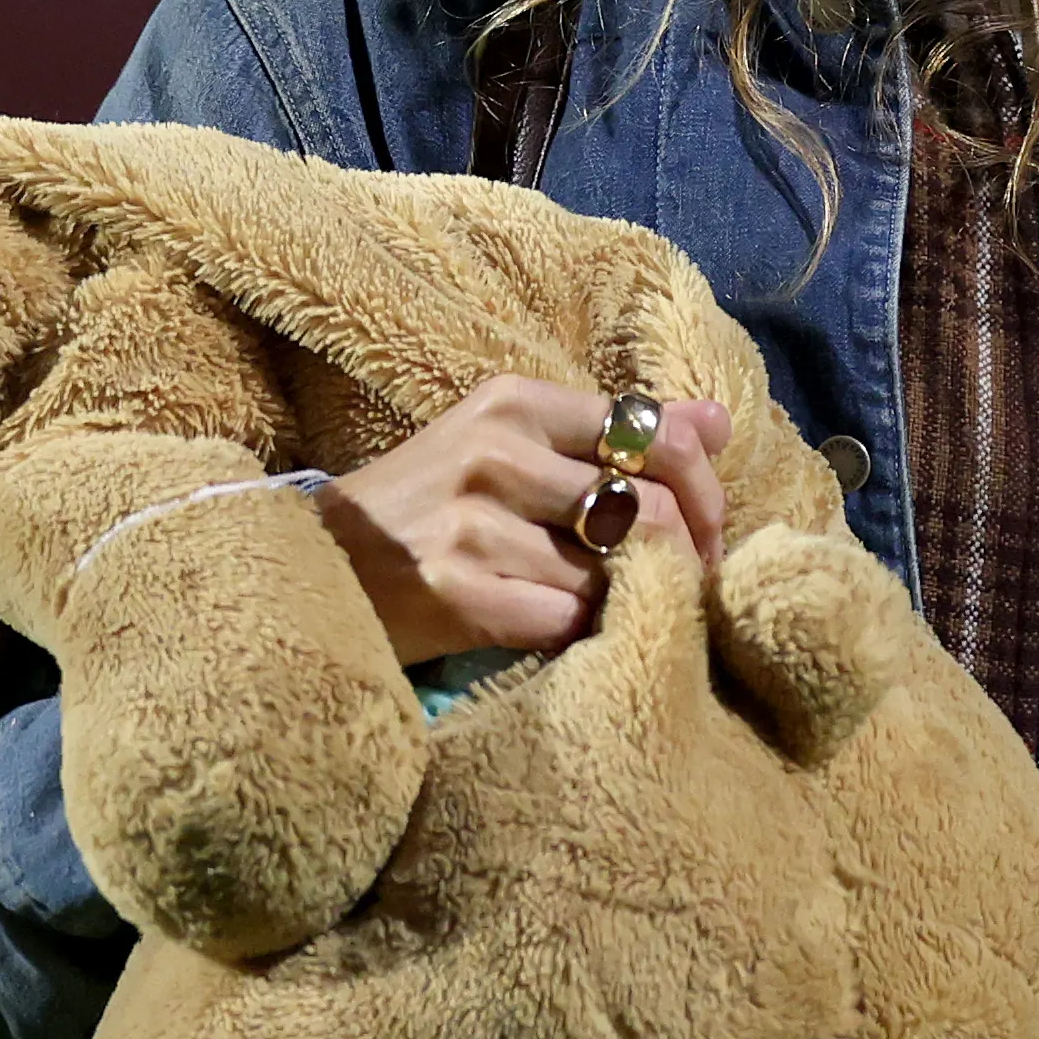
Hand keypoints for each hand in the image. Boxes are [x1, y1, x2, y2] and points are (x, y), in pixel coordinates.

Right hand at [316, 377, 730, 663]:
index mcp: (515, 403)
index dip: (700, 486)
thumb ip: (615, 432)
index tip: (707, 527)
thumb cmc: (429, 504)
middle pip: (646, 506)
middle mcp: (496, 453)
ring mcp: (474, 525)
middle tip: (688, 586)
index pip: (649, 433)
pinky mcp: (459, 594)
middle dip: (686, 554)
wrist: (318, 566)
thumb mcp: (511, 443)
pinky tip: (570, 634)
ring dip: (630, 600)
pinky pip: (568, 621)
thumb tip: (720, 421)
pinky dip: (584, 635)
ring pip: (612, 571)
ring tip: (620, 608)